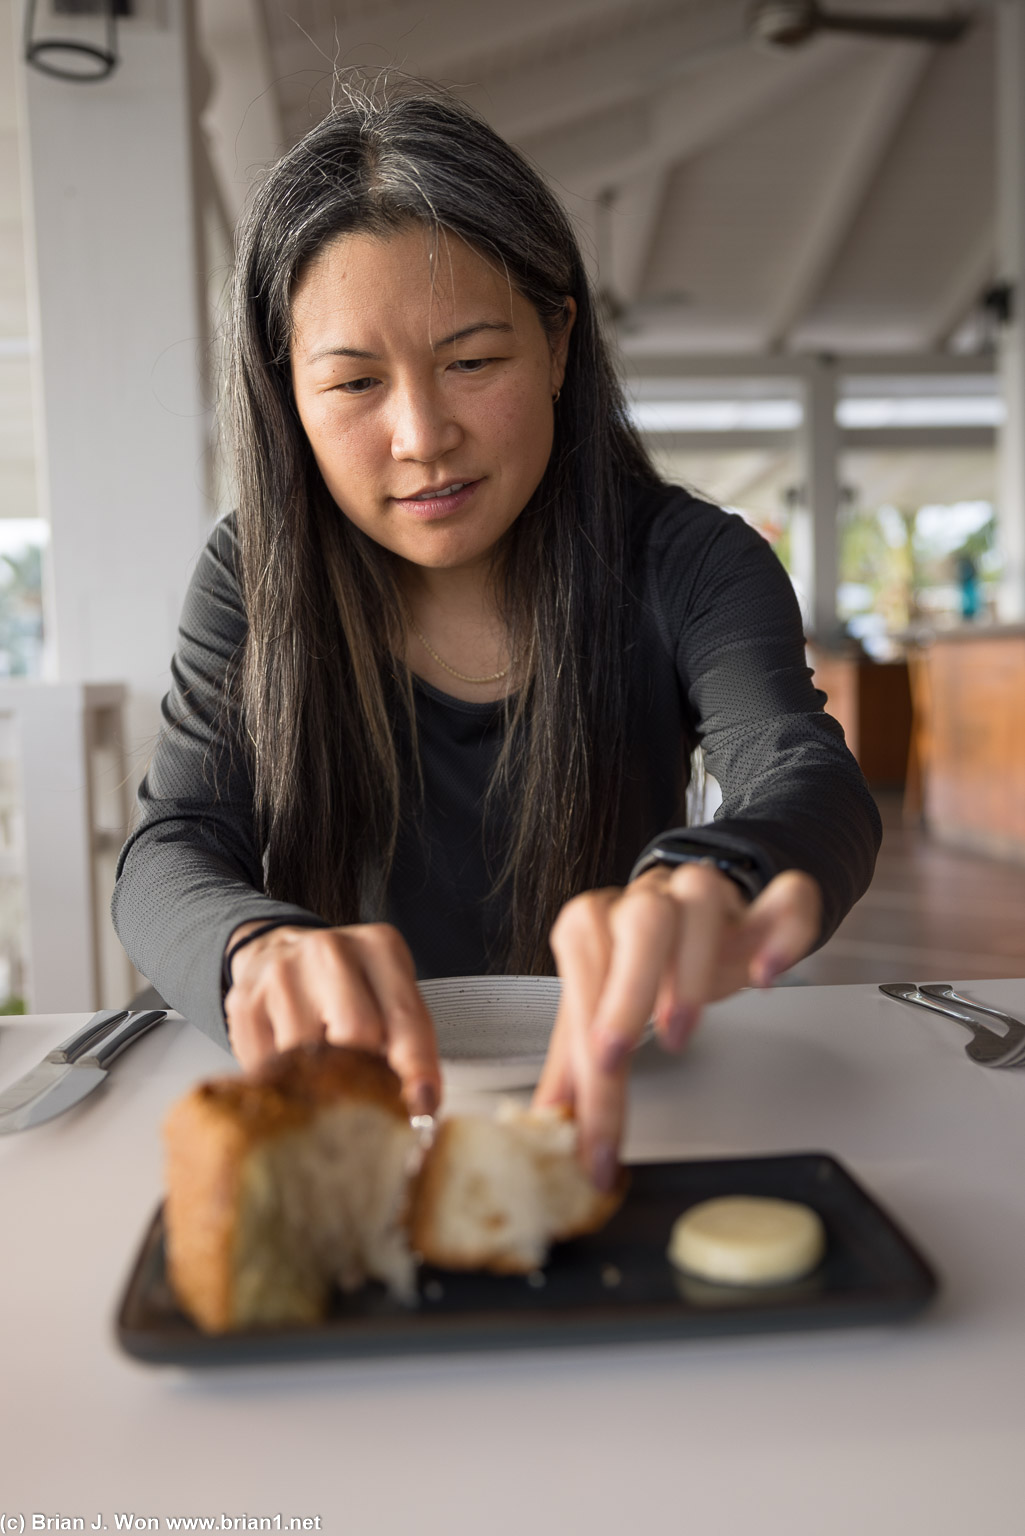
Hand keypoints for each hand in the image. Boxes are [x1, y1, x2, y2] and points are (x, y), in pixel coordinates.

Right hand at [224, 922, 439, 1117]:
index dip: (417, 1066)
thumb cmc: (348, 986)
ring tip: (324, 1074)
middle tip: (363, 1092)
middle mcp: (330, 951)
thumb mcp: (390, 996)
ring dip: (319, 1080)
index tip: (422, 1106)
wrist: (280, 954)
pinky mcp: (245, 1002)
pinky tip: (291, 1065)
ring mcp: (282, 973)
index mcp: (379, 948)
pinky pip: (268, 1066)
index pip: (405, 1016)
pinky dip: (284, 1079)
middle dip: (364, 1072)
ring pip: (308, 1056)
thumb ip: (409, 1043)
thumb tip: (420, 1105)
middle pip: (356, 1033)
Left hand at [534, 864, 821, 1189]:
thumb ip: (572, 1063)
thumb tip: (548, 1120)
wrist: (684, 915)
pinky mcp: (760, 904)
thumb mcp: (598, 1010)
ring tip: (680, 1032)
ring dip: (694, 969)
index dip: (585, 1056)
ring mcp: (705, 892)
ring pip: (702, 898)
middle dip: (628, 994)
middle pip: (642, 924)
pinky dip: (784, 933)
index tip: (595, 1122)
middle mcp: (645, 898)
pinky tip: (765, 976)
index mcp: (593, 921)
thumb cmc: (637, 964)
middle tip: (618, 1061)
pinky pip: (786, 897)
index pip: (585, 982)